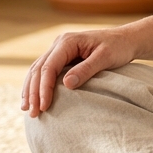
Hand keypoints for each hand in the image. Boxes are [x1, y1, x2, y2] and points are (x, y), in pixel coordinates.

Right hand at [21, 27, 136, 117]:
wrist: (126, 39)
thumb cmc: (118, 47)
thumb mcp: (105, 58)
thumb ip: (86, 69)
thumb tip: (66, 84)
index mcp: (68, 41)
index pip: (49, 67)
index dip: (44, 88)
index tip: (43, 107)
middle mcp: (59, 43)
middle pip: (38, 69)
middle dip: (33, 92)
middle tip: (33, 113)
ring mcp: (59, 49)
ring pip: (37, 70)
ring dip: (31, 89)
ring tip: (27, 109)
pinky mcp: (62, 57)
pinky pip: (44, 71)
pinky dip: (37, 85)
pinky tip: (33, 98)